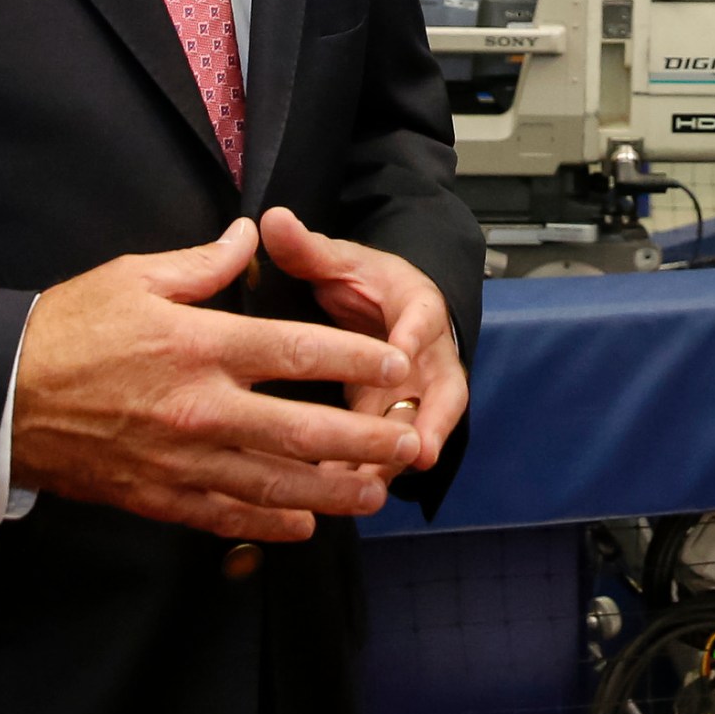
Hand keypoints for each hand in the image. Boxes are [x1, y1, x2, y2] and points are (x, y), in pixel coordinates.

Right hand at [9, 217, 422, 540]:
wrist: (0, 398)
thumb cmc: (66, 330)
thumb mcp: (134, 276)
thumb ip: (204, 263)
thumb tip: (253, 236)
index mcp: (200, 345)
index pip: (297, 353)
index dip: (354, 361)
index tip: (395, 366)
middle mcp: (200, 408)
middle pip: (300, 430)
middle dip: (361, 438)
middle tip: (405, 439)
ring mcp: (181, 460)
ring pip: (272, 484)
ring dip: (331, 492)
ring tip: (374, 494)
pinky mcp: (158, 496)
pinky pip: (225, 516)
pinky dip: (269, 524)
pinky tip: (303, 525)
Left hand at [259, 206, 465, 478]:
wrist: (387, 307)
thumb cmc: (366, 282)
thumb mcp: (340, 261)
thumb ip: (308, 248)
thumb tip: (272, 219)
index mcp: (416, 306)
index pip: (423, 320)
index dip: (414, 337)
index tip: (400, 355)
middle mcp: (427, 354)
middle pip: (442, 390)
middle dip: (431, 422)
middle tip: (417, 451)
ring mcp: (416, 391)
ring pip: (417, 428)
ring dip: (397, 457)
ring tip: (368, 487)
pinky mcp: (397, 418)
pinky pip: (390, 448)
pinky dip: (370, 471)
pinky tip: (339, 494)